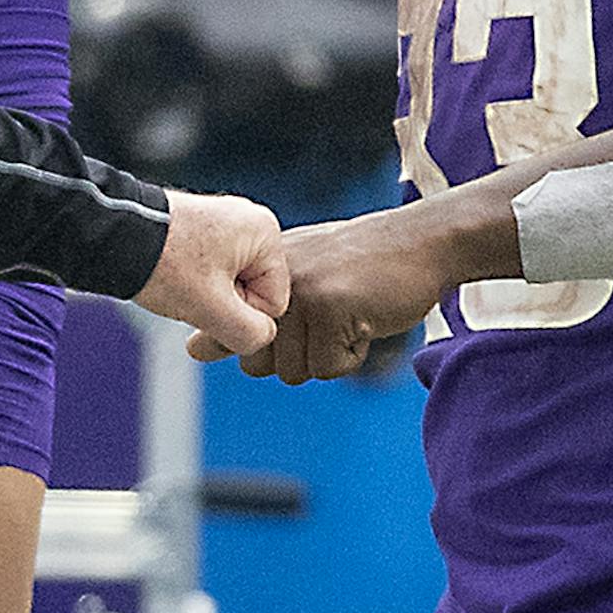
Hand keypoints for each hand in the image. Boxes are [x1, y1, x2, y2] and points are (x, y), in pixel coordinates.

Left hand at [131, 191, 287, 357]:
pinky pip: (212, 274)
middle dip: (223, 307)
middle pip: (254, 293)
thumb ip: (250, 333)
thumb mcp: (212, 308)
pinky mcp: (202, 232)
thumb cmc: (162, 264)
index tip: (206, 301)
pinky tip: (173, 279)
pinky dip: (194, 285)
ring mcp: (225, 225)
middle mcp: (250, 222)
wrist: (112, 234)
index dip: (241, 316)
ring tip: (179, 284)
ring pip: (231, 287)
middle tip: (189, 294)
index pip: (274, 302)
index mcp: (266, 231)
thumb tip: (261, 339)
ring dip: (207, 299)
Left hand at [187, 203, 454, 382]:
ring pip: (295, 370)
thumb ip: (246, 313)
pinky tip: (366, 319)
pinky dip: (353, 355)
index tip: (293, 320)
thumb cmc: (361, 266)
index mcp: (259, 267)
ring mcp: (299, 290)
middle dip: (296, 354)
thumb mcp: (298, 280)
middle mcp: (271, 277)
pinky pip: (330, 367)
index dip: (257, 342)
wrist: (421, 242)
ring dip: (328, 354)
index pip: (229, 329)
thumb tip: (191, 350)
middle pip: (258, 363)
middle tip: (328, 317)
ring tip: (349, 313)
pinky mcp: (330, 307)